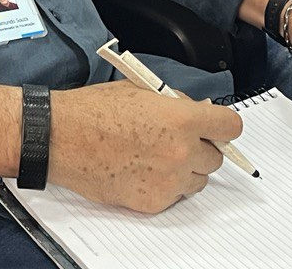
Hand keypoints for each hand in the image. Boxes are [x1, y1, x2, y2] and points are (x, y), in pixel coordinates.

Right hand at [48, 82, 240, 212]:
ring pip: (197, 181)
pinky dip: (162, 186)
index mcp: (181, 119)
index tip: (216, 128)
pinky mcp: (153, 201)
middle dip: (199, 149)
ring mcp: (168, 180)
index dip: (222, 126)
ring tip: (153, 158)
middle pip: (215, 158)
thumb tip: (192, 111)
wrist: (61, 137)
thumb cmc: (92, 111)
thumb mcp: (138, 90)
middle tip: (175, 142)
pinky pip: (173, 196)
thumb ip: (172, 103)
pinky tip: (138, 170)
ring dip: (184, 171)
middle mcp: (181, 152)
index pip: (230, 126)